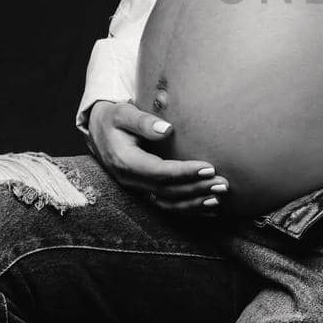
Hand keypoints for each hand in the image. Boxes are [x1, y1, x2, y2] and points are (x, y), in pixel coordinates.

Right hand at [86, 100, 227, 213]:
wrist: (98, 130)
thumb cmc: (114, 118)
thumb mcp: (123, 114)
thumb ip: (144, 122)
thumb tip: (166, 129)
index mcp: (126, 161)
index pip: (160, 172)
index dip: (186, 172)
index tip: (209, 168)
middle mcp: (131, 180)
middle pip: (168, 191)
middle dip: (197, 189)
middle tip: (223, 184)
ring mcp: (136, 188)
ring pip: (168, 203)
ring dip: (195, 203)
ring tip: (220, 198)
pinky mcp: (143, 191)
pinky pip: (166, 205)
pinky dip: (188, 209)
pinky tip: (208, 206)